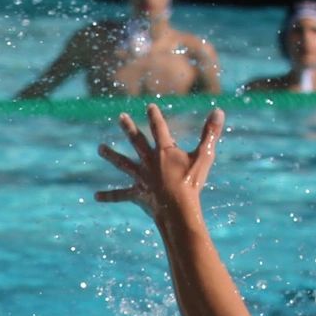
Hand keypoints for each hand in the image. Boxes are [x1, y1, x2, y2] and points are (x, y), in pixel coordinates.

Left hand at [97, 103, 222, 220]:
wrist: (177, 208)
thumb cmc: (191, 183)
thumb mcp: (204, 156)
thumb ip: (210, 133)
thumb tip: (219, 110)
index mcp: (164, 151)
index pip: (159, 129)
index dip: (155, 116)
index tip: (149, 106)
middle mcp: (149, 161)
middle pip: (136, 141)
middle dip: (128, 128)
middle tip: (120, 117)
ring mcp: (141, 177)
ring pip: (123, 164)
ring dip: (111, 155)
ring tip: (100, 148)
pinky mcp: (138, 194)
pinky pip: (121, 195)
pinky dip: (109, 196)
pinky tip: (96, 196)